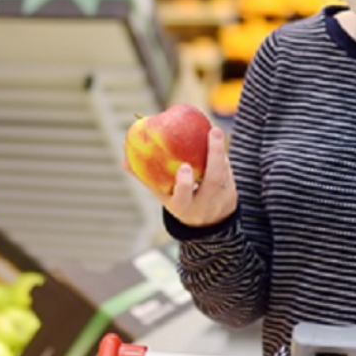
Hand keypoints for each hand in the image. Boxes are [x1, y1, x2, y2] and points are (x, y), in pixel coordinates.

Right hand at [123, 127, 237, 227]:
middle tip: (213, 132)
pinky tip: (217, 143)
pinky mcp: (232, 194)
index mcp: (182, 207)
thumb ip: (145, 178)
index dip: (184, 184)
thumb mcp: (163, 195)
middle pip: (212, 181)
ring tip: (214, 133)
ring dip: (219, 152)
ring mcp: (220, 200)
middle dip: (214, 155)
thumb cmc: (179, 201)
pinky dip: (223, 157)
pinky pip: (229, 172)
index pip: (183, 198)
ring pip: (223, 173)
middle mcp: (203, 205)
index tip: (183, 167)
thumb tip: (123, 160)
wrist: (208, 224)